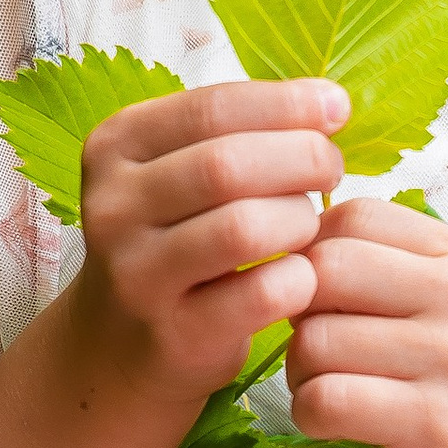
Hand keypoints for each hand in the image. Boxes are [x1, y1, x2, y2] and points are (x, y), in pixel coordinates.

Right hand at [0, 78, 350, 447]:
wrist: (120, 345)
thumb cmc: (174, 239)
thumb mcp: (178, 172)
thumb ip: (240, 132)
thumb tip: (330, 103)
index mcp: (114, 148)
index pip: (210, 108)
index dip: (285, 103)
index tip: (336, 107)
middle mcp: (112, 209)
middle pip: (226, 166)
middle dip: (300, 158)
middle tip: (330, 168)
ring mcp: (137, 277)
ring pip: (243, 229)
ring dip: (300, 219)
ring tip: (310, 222)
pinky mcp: (174, 336)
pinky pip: (262, 295)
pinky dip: (299, 278)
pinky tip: (304, 275)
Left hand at [284, 196, 447, 447]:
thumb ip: (391, 266)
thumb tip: (298, 249)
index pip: (355, 216)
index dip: (312, 254)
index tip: (321, 298)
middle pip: (325, 269)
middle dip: (295, 312)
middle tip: (312, 347)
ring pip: (317, 339)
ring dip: (300, 373)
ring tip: (326, 389)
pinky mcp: (434, 421)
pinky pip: (330, 399)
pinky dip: (310, 413)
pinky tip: (331, 421)